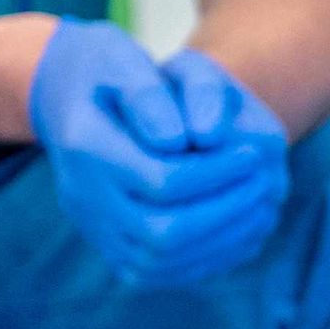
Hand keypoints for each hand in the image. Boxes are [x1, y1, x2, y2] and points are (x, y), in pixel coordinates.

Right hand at [30, 24, 290, 291]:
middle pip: (161, 232)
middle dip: (224, 209)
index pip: (161, 180)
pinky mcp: (109, 246)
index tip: (254, 151)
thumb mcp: (124, 57)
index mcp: (85, 147)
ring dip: (220, 238)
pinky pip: (157, 272)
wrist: (65, 97)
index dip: (216, 172)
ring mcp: (93, 228)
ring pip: (160, 261)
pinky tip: (239, 225)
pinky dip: (205, 256)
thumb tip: (195, 139)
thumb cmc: (107, 68)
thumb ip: (153, 93)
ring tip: (259, 202)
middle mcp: (83, 198)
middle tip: (264, 181)